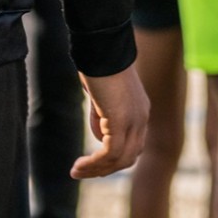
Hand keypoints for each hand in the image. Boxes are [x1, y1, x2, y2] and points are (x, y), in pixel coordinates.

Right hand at [74, 64, 147, 178]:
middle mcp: (142, 118)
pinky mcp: (122, 121)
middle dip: (105, 168)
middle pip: (129, 156)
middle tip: (81, 172)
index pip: (132, 145)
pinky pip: (109, 153)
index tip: (92, 163)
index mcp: (140, 110)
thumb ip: (102, 110)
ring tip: (75, 172)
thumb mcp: (101, 91)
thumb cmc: (97, 60)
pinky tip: (79, 165)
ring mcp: (134, 121)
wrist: (100, 45)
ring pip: (120, 159)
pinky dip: (94, 163)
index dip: (114, 158)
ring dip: (96, 169)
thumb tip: (98, 131)